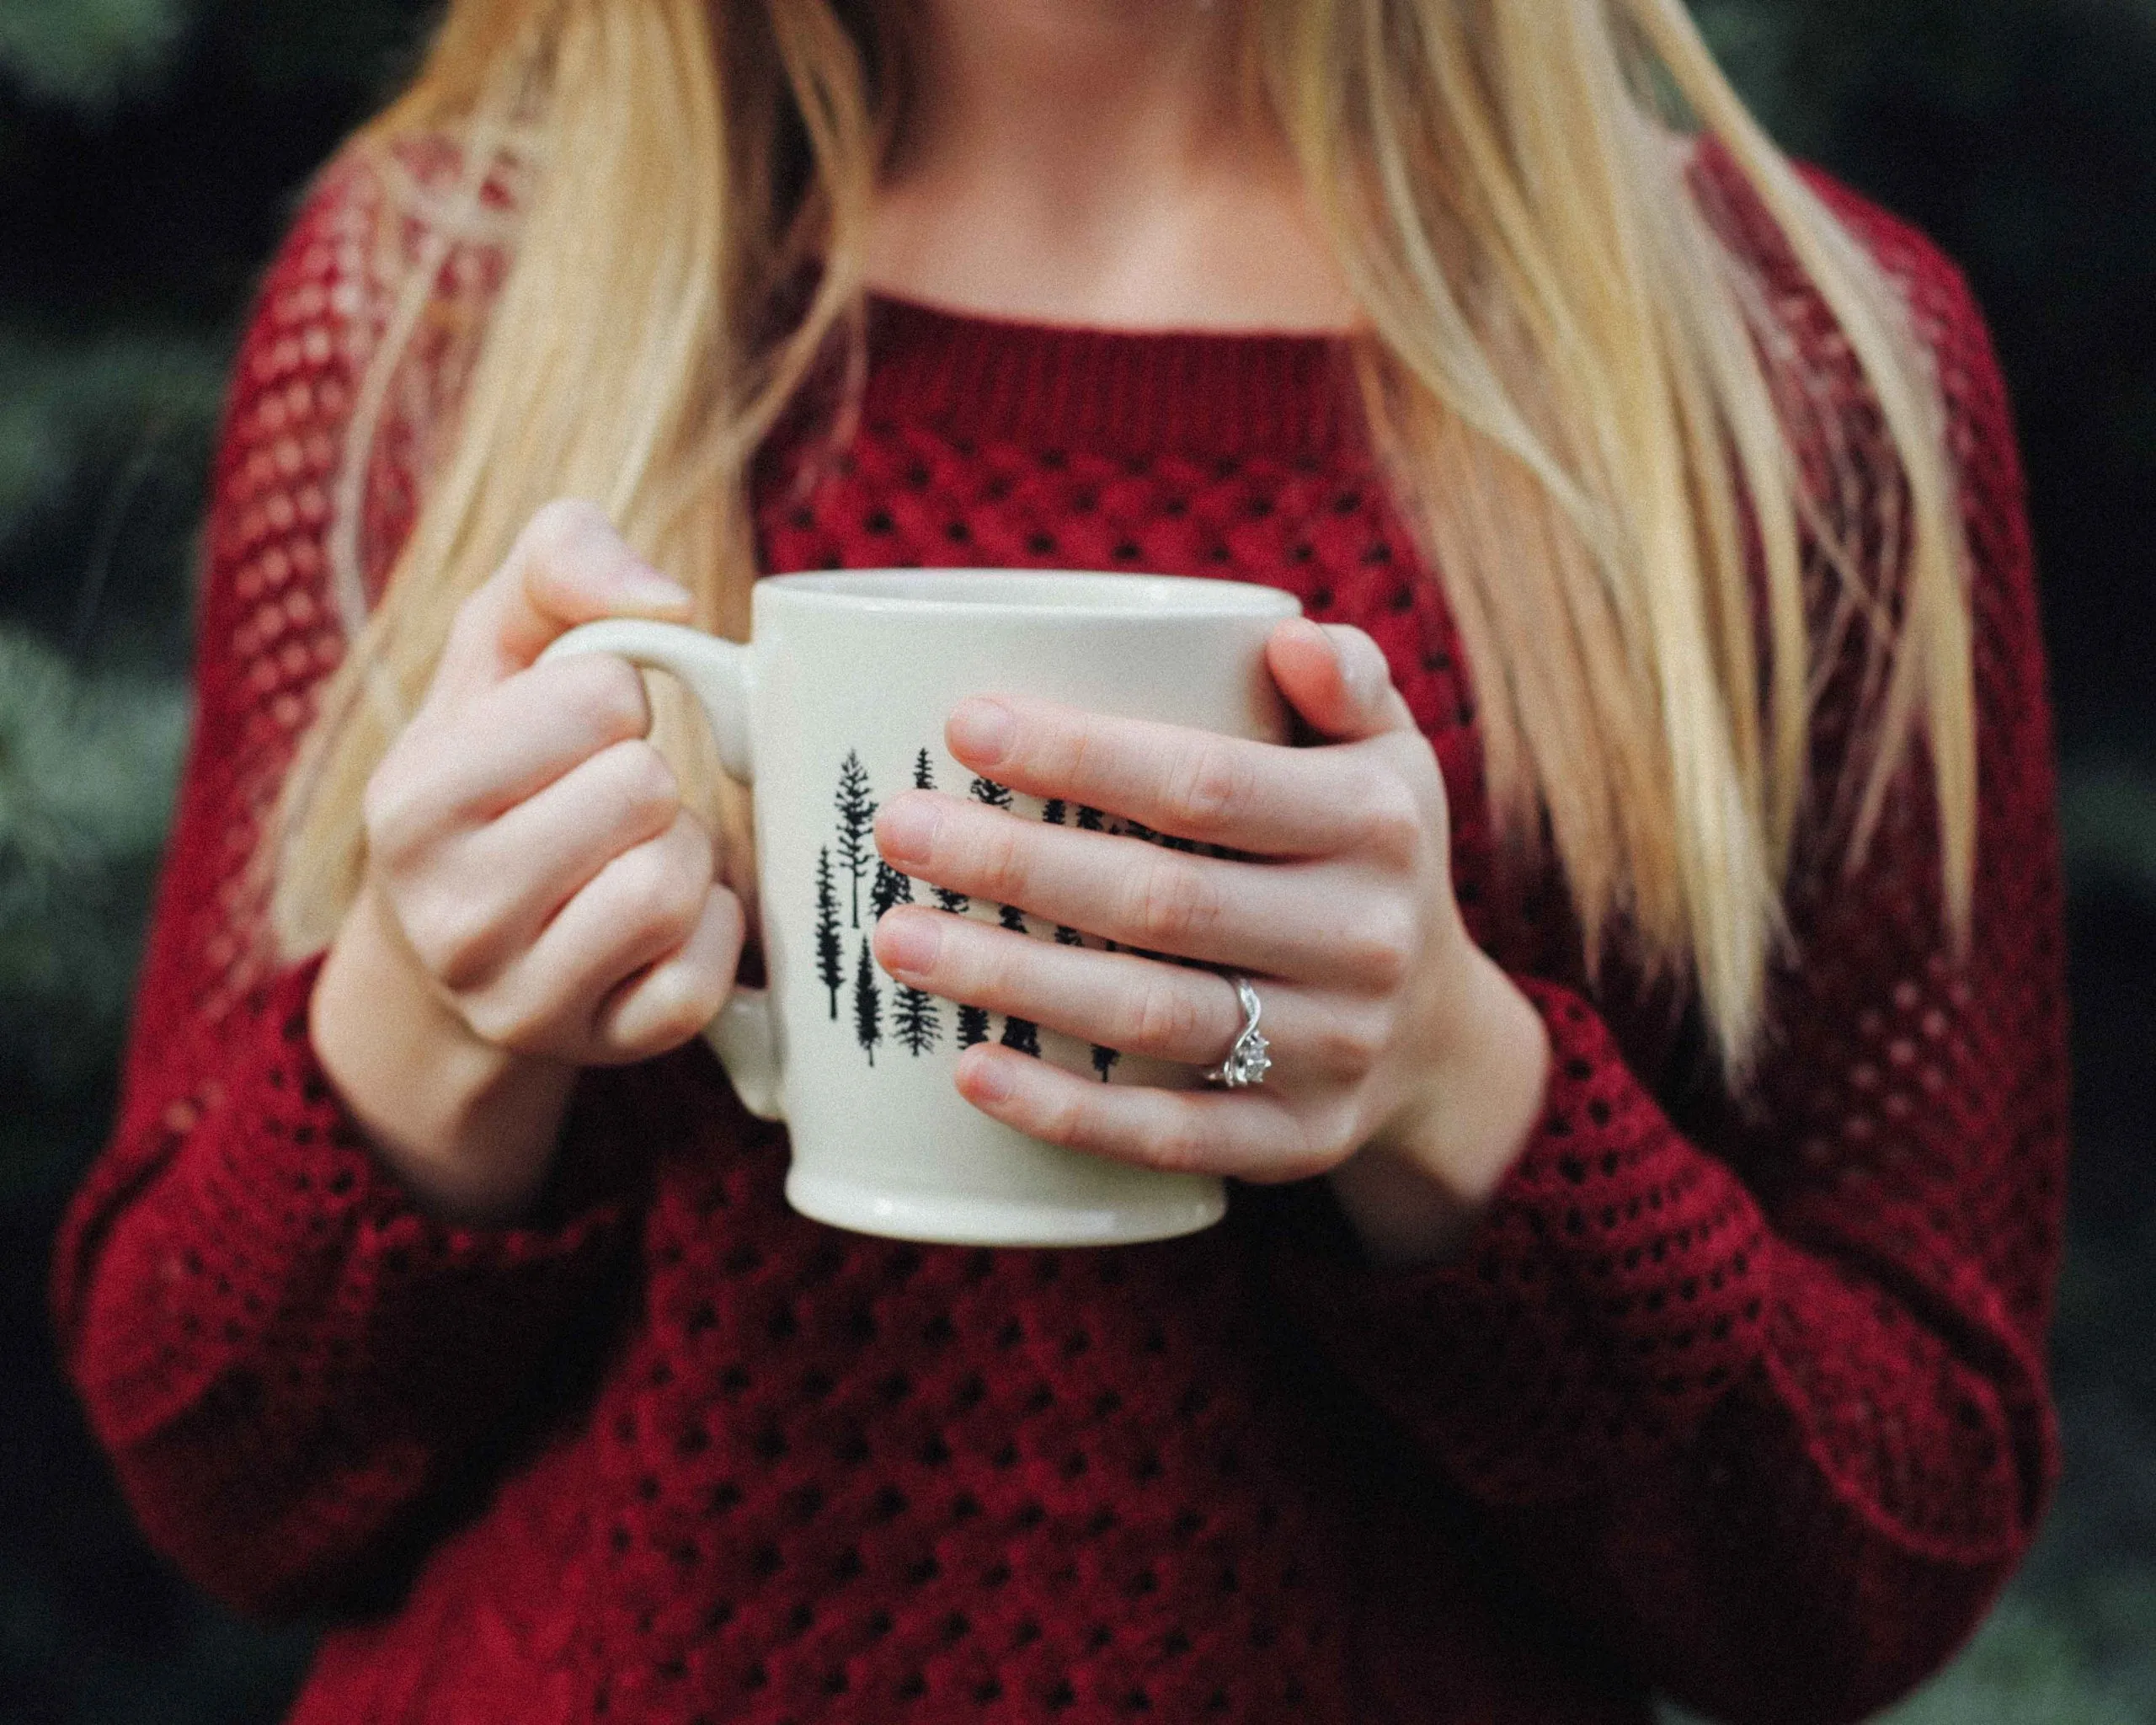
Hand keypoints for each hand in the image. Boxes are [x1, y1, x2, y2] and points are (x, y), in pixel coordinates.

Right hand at [312, 501, 746, 1218]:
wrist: (455, 944)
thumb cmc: (495, 768)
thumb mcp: (496, 648)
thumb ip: (559, 560)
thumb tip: (667, 602)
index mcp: (411, 802)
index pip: (599, 697)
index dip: (614, 698)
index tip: (576, 732)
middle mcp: (450, 915)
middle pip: (645, 790)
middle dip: (649, 778)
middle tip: (609, 802)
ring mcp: (523, 998)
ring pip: (676, 883)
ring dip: (685, 852)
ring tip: (632, 855)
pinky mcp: (603, 1050)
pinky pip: (707, 973)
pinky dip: (713, 929)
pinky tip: (665, 922)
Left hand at [870, 618, 1550, 1262]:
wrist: (1440, 1036)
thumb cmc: (1362, 858)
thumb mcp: (1387, 756)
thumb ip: (1346, 681)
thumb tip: (1287, 635)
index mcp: (1375, 822)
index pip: (1208, 785)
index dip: (1081, 756)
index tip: (963, 726)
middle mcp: (1366, 938)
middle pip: (1161, 901)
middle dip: (1015, 864)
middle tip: (897, 831)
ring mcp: (1335, 1049)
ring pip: (1153, 1014)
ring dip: (1013, 978)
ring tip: (898, 940)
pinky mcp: (1298, 1140)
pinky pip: (1171, 1134)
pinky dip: (1067, 1111)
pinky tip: (971, 1071)